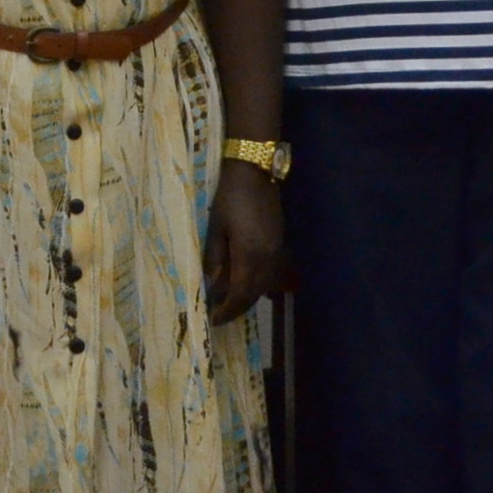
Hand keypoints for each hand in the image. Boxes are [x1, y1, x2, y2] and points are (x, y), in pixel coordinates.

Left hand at [204, 162, 283, 322]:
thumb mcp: (215, 228)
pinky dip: (258, 285)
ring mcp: (276, 252)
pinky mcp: (279, 244)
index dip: (227, 310)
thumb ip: (215, 259)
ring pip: (264, 286)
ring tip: (229, 302)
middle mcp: (268, 259)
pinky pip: (270, 274)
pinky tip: (246, 283)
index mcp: (250, 256)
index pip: (240, 294)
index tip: (214, 319)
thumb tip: (213, 286)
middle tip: (219, 314)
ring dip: (248, 298)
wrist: (255, 173)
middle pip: (254, 294)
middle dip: (237, 308)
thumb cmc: (229, 198)